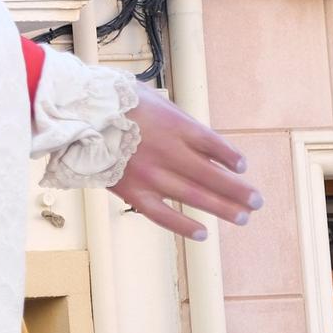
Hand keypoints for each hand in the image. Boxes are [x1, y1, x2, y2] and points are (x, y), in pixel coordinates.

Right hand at [108, 85, 262, 240]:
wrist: (76, 114)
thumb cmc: (113, 101)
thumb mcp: (152, 99)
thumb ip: (177, 119)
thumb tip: (201, 139)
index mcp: (175, 126)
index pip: (215, 145)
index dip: (232, 158)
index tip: (242, 167)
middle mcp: (169, 152)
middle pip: (212, 175)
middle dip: (238, 190)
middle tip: (256, 201)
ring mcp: (151, 174)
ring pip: (194, 196)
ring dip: (222, 208)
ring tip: (242, 217)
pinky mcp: (132, 190)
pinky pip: (162, 214)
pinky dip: (183, 226)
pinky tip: (202, 233)